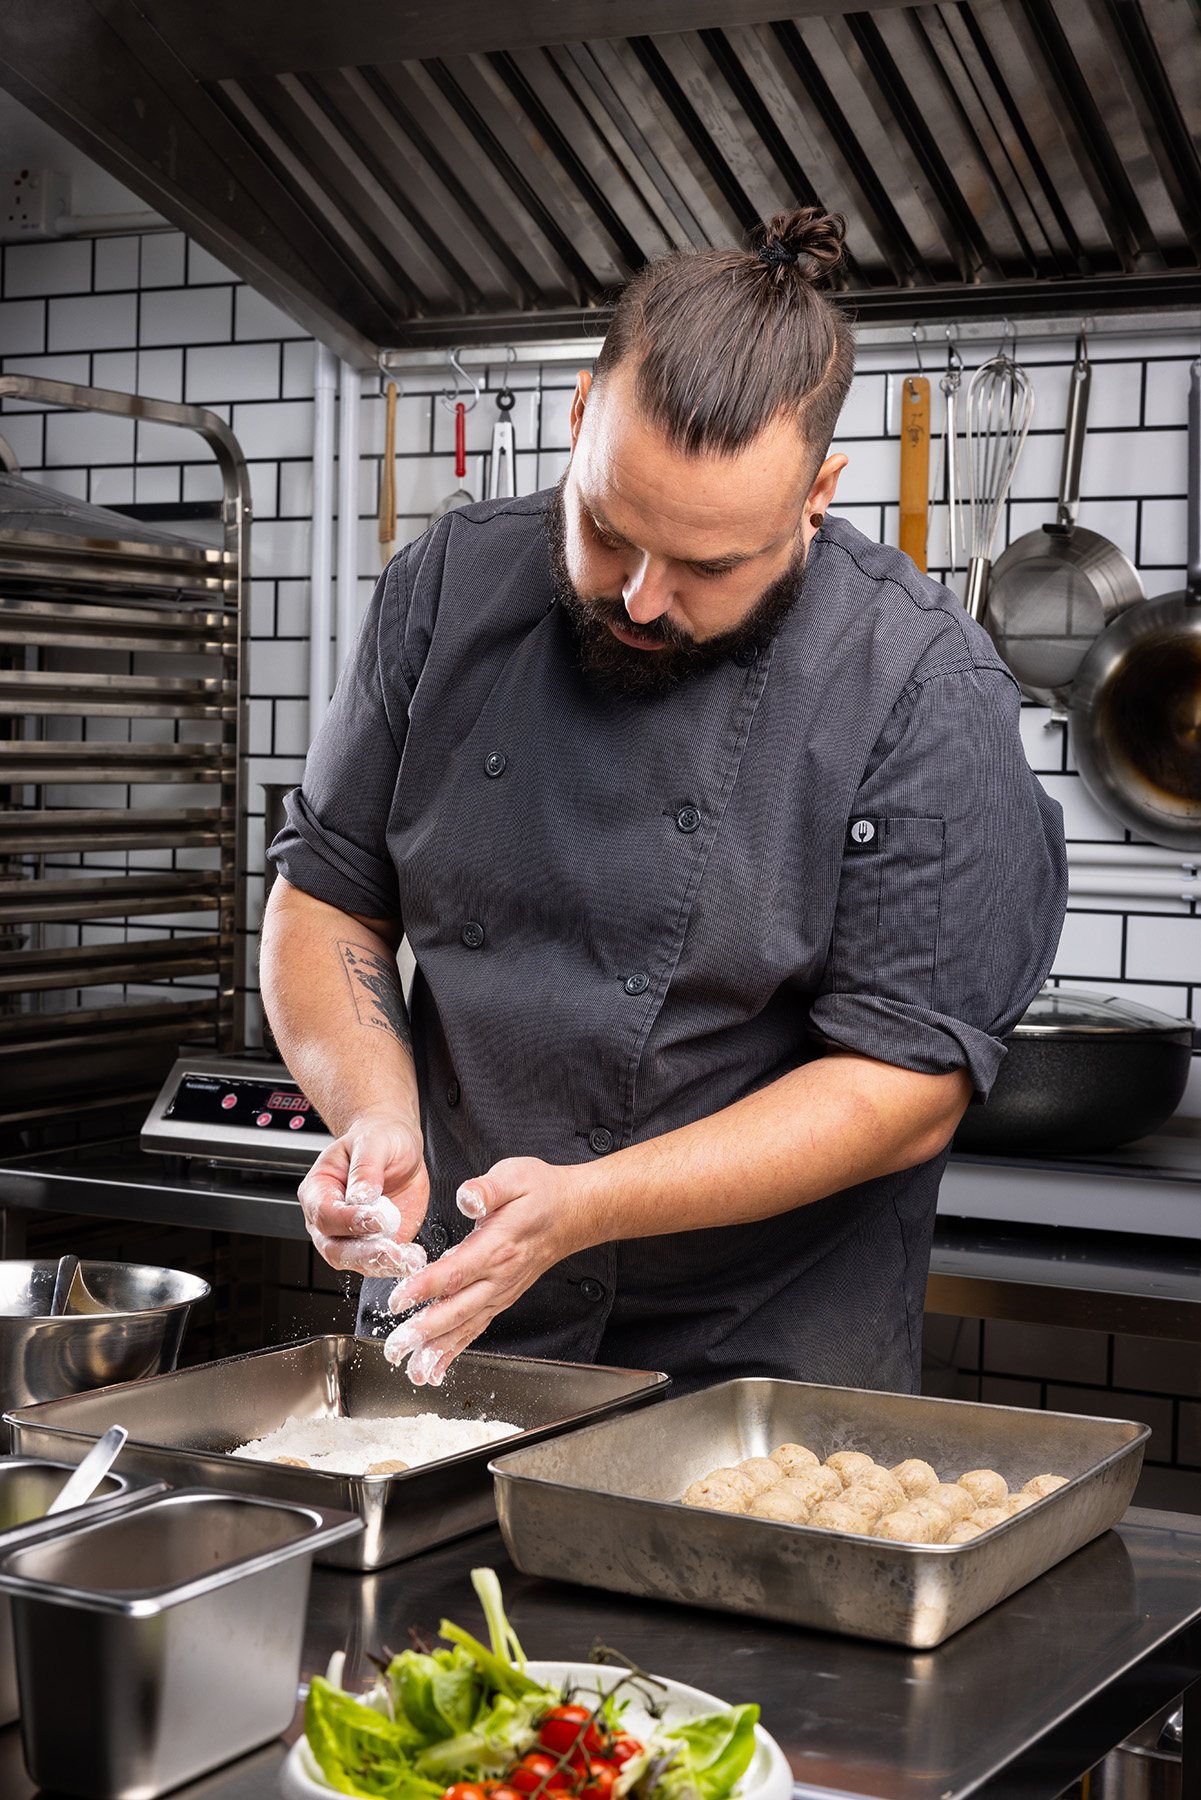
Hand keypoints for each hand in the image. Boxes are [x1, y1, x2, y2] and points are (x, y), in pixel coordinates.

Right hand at [297, 1113, 430, 1278]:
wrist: (398, 1147)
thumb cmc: (379, 1138)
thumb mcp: (374, 1142)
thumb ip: (366, 1168)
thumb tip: (360, 1196)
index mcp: (319, 1189)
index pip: (325, 1214)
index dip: (349, 1221)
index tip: (377, 1219)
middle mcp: (329, 1218)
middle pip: (334, 1248)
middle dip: (363, 1253)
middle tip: (391, 1250)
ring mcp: (350, 1235)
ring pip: (357, 1262)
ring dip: (383, 1264)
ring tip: (409, 1258)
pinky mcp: (375, 1244)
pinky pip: (380, 1263)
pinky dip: (398, 1265)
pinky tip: (414, 1257)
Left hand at [381, 1157, 588, 1384]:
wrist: (572, 1213)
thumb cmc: (541, 1193)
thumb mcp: (515, 1175)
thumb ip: (488, 1188)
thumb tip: (466, 1197)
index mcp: (497, 1244)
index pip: (457, 1270)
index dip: (426, 1287)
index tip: (398, 1300)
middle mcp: (499, 1275)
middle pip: (458, 1308)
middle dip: (424, 1332)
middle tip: (396, 1348)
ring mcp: (501, 1291)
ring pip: (466, 1326)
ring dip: (438, 1350)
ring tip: (414, 1371)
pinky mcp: (501, 1299)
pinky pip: (476, 1328)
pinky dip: (455, 1350)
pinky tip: (437, 1367)